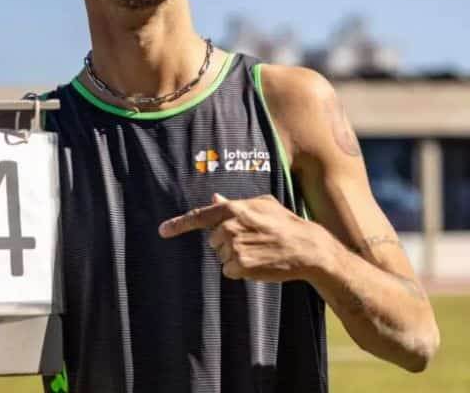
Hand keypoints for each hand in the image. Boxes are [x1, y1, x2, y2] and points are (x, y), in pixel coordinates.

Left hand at [158, 193, 330, 281]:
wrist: (307, 248)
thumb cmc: (285, 223)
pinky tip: (258, 262)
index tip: (162, 231)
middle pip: (213, 240)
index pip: (199, 217)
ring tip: (258, 250)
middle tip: (252, 240)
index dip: (178, 224)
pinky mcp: (240, 266)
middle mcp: (229, 228)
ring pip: (221, 256)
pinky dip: (240, 270)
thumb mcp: (262, 204)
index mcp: (233, 210)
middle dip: (227, 242)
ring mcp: (234, 248)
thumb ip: (234, 204)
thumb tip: (214, 199)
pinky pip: (229, 270)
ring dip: (235, 256)